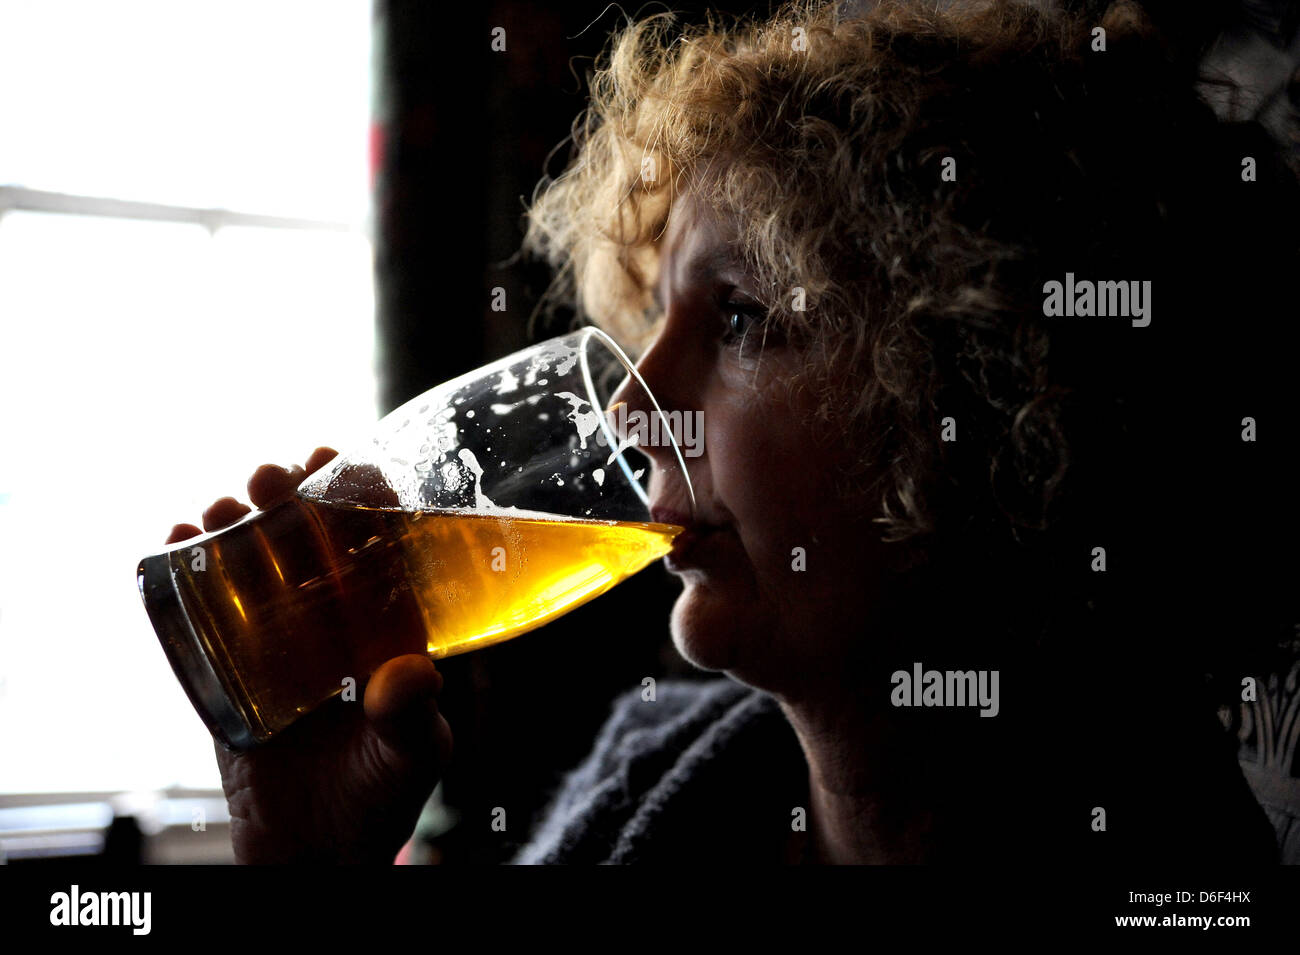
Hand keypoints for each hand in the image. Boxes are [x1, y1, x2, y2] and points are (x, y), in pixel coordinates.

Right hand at [166, 448, 453, 863]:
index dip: (360, 495)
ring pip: (256, 562)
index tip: (337, 462)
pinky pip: (207, 609)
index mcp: (388, 625)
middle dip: (288, 496)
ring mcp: (280, 638)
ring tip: (220, 506)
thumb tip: (412, 673)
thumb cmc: (379, 797)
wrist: (315, 848)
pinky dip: (186, 569)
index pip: (378, 543)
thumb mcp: (412, 757)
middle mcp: (335, 619)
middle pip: (310, 538)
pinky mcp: (231, 664)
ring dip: (235, 523)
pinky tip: (175, 538)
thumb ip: (414, 718)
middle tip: (269, 477)